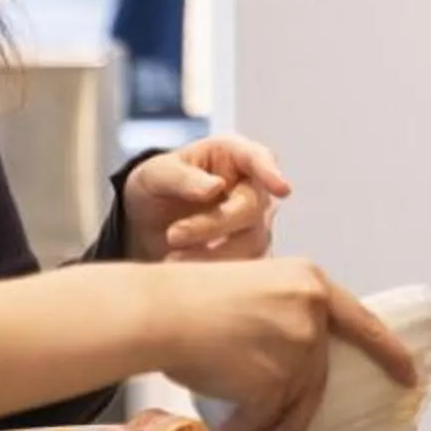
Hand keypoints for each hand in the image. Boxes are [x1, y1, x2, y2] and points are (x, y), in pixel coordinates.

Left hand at [122, 135, 293, 262]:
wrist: (148, 223)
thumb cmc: (158, 186)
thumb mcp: (156, 174)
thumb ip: (181, 178)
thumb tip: (215, 188)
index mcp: (234, 155)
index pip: (259, 158)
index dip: (270, 173)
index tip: (281, 189)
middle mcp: (252, 188)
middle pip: (251, 209)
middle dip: (212, 225)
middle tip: (173, 235)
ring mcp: (255, 224)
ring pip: (250, 243)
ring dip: (212, 254)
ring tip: (172, 258)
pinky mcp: (249, 255)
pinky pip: (246, 270)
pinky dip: (216, 275)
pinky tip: (186, 271)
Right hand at [147, 260, 421, 430]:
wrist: (158, 313)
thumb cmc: (189, 299)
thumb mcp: (253, 287)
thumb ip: (284, 314)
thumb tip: (295, 356)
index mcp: (310, 283)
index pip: (361, 323)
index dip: (387, 353)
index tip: (408, 376)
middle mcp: (311, 314)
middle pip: (317, 374)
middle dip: (299, 407)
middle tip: (287, 430)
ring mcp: (296, 349)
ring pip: (292, 401)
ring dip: (268, 423)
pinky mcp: (274, 382)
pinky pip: (264, 418)